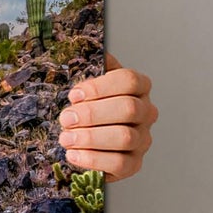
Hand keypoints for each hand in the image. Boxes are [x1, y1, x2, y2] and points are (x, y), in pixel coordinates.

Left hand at [57, 52, 156, 181]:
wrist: (86, 138)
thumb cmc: (87, 105)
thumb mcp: (87, 83)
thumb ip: (89, 66)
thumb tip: (85, 48)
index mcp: (138, 87)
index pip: (129, 80)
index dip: (100, 87)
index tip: (73, 95)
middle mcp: (146, 112)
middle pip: (129, 109)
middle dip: (92, 114)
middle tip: (66, 118)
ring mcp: (143, 139)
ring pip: (125, 137)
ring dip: (90, 138)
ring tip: (65, 138)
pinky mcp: (134, 163)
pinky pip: (120, 163)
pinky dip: (93, 159)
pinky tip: (73, 154)